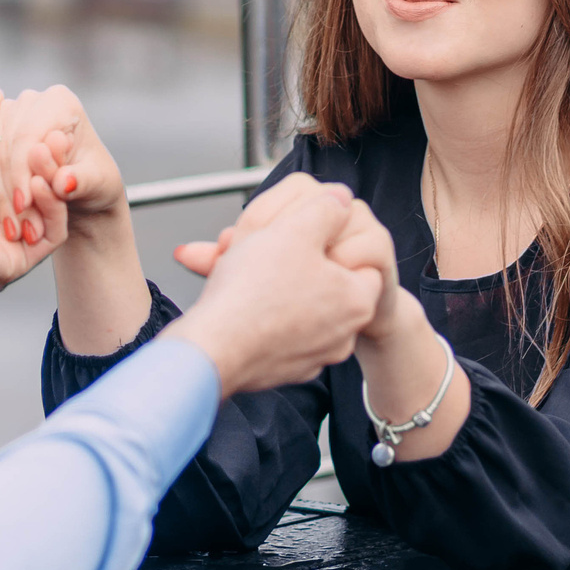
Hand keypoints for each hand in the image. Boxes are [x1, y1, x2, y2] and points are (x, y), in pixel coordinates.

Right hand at [0, 85, 124, 241]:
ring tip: (9, 222)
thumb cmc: (94, 180)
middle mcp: (30, 100)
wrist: (81, 186)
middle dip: (7, 185)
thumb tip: (63, 181)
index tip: (22, 206)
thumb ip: (82, 181)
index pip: (29, 136)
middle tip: (14, 221)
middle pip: (4, 142)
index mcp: (59, 101)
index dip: (22, 172)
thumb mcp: (98, 184)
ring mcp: (6, 112)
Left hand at [0, 90, 64, 352]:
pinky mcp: (13, 261)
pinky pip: (51, 236)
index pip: (14, 163)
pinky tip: (42, 184)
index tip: (45, 126)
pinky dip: (54, 209)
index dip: (30, 145)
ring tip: (46, 155)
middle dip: (46, 162)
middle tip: (56, 139)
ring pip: (47, 209)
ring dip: (52, 180)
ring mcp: (1, 239)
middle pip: (34, 185)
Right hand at [164, 178, 385, 395]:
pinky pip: (277, 334)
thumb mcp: (294, 229)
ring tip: (250, 273)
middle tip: (273, 249)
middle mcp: (342, 336)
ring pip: (300, 309)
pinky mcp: (282, 371)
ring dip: (278, 289)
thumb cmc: (251, 293)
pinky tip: (240, 302)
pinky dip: (262, 318)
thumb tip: (339, 199)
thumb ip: (326, 208)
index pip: (360, 258)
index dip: (332, 239)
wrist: (209, 350)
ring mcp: (312, 358)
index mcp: (357, 302)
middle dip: (299, 263)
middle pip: (327, 283)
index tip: (306, 234)